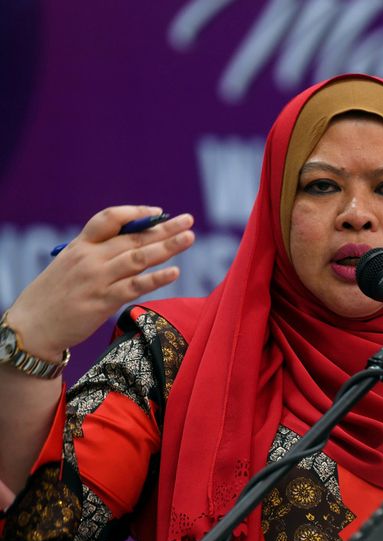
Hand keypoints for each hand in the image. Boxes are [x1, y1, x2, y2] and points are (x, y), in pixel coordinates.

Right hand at [5, 205, 194, 357]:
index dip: (135, 213)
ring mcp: (97, 279)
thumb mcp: (70, 264)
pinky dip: (156, 278)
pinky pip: (135, 286)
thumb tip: (135, 243)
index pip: (109, 219)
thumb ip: (98, 253)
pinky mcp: (103, 301)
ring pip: (138, 258)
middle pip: (133, 237)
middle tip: (188, 220)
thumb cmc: (55, 294)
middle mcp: (90, 258)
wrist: (33, 325)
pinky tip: (175, 272)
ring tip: (189, 238)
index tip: (158, 212)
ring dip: (167, 247)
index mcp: (80, 245)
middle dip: (164, 228)